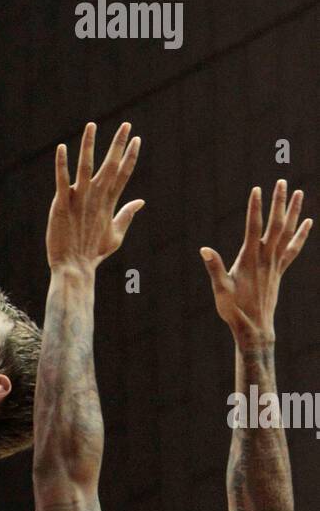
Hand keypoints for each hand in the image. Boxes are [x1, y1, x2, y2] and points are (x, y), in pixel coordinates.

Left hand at [46, 122, 143, 273]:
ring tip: (91, 125)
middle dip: (118, 144)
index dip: (130, 156)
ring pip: (86, 167)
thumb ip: (127, 215)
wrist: (74, 267)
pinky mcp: (62, 204)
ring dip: (89, 145)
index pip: (123, 174)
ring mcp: (79, 199)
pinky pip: (62, 180)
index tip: (137, 139)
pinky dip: (62, 164)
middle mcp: (96, 197)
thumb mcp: (115, 235)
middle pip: (110, 166)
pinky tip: (62, 148)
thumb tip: (140, 201)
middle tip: (126, 124)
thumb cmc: (93, 253)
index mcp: (109, 203)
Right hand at [201, 181, 311, 346]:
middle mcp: (266, 259)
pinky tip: (307, 222)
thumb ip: (214, 268)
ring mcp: (275, 264)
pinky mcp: (279, 271)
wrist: (255, 328)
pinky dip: (301, 234)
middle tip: (281, 182)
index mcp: (249, 260)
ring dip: (294, 212)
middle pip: (276, 225)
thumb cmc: (234, 310)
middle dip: (278, 203)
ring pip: (287, 233)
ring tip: (299, 193)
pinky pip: (293, 249)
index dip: (255, 208)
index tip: (257, 189)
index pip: (253, 228)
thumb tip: (204, 250)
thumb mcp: (220, 290)